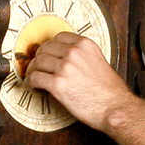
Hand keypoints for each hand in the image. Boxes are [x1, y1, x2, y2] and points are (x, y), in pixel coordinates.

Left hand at [22, 31, 136, 130]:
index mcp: (86, 45)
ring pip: (38, 62)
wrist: (114, 108)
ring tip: (33, 77)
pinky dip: (30, 82)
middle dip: (39, 57)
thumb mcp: (100, 62)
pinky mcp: (57, 84)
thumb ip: (83, 57)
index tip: (48, 54)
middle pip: (45, 48)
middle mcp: (74, 52)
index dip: (51, 46)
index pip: (59, 37)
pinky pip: (35, 78)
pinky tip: (33, 86)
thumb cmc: (110, 92)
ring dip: (32, 70)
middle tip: (38, 67)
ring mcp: (65, 67)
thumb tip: (67, 61)